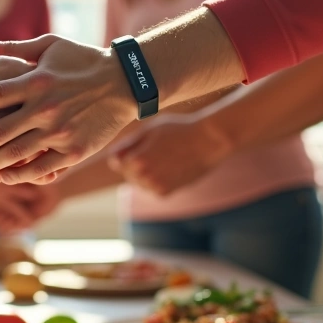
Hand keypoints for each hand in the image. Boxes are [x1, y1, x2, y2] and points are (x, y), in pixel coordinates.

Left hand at [0, 35, 137, 184]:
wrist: (126, 81)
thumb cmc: (83, 60)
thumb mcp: (49, 46)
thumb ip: (12, 48)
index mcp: (37, 80)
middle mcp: (46, 107)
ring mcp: (60, 131)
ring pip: (16, 154)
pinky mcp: (75, 150)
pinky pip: (42, 168)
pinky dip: (20, 175)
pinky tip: (4, 178)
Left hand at [108, 115, 233, 196]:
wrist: (209, 141)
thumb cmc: (178, 129)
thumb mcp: (150, 130)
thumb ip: (128, 145)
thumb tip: (113, 161)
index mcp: (136, 160)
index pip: (117, 162)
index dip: (129, 152)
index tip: (144, 144)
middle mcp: (144, 178)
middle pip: (128, 174)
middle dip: (135, 164)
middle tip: (157, 150)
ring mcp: (156, 187)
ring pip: (140, 182)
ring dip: (146, 173)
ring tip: (165, 157)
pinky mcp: (167, 193)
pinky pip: (153, 188)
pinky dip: (157, 180)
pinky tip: (170, 166)